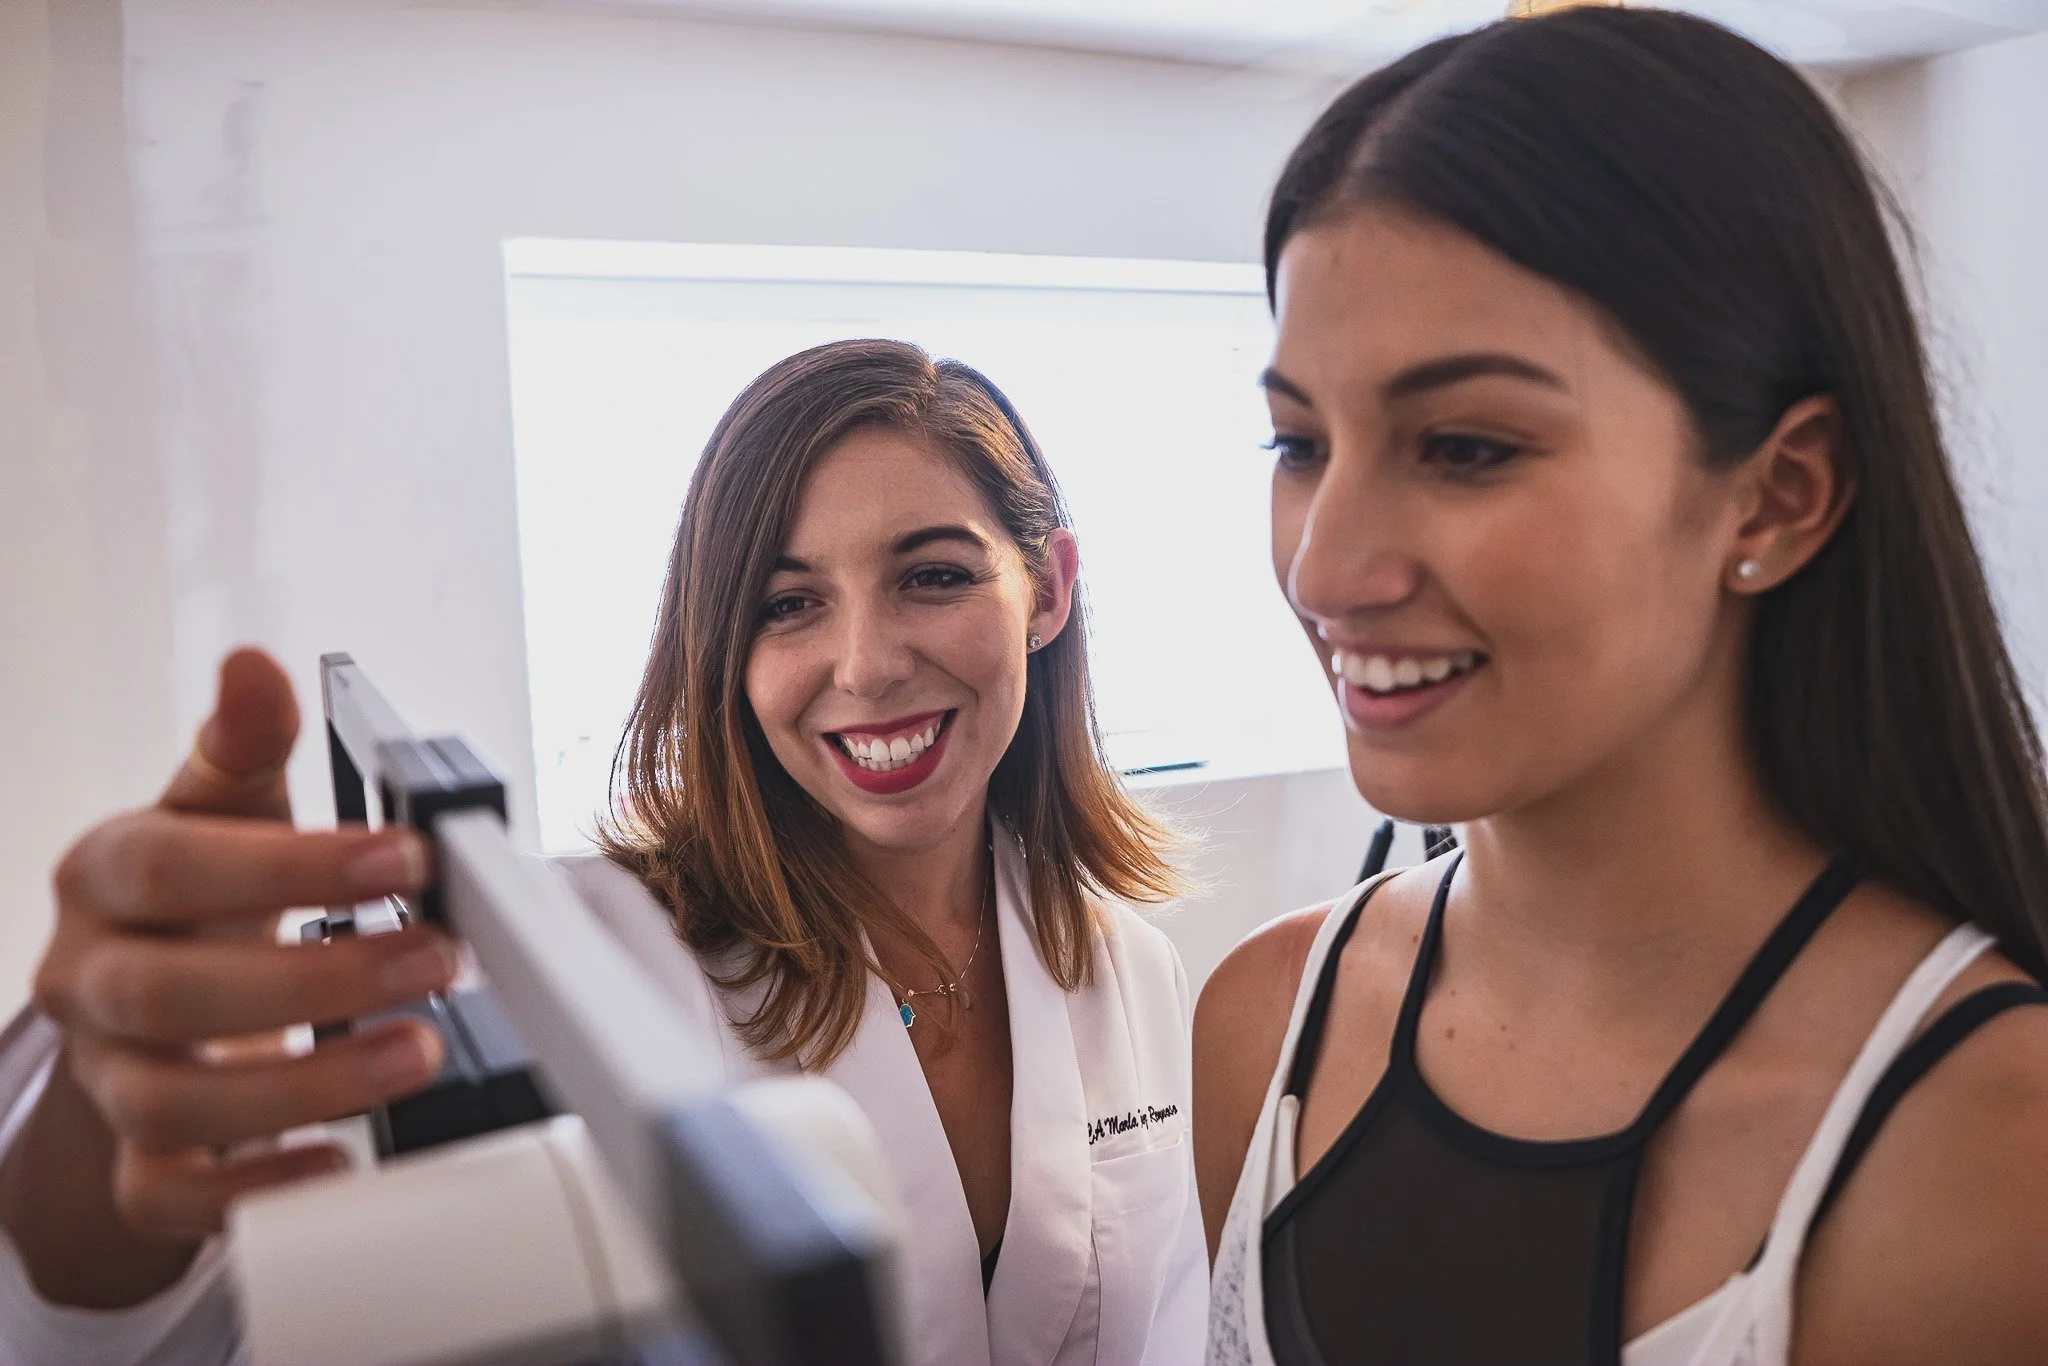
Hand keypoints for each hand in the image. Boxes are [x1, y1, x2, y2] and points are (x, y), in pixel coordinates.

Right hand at [31, 648, 457, 1239]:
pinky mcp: (141, 1156)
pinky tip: (341, 1161)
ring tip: (423, 1051)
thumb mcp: (225, 804)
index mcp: (104, 875)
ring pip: (176, 1101)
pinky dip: (257, 1186)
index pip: (175, 865)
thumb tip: (253, 666)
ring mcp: (110, 1075)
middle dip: (315, 982)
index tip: (403, 855)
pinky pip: (172, 1194)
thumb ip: (245, 745)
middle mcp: (90, 979)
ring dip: (310, 1086)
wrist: (160, 991)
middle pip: (171, 993)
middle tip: (437, 958)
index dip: (288, 863)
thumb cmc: (205, 886)